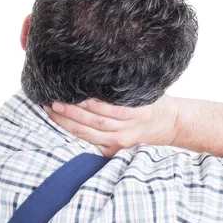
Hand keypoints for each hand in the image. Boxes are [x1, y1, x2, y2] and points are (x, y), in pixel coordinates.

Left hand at [44, 94, 178, 156]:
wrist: (170, 124)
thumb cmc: (155, 102)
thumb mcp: (147, 91)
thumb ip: (126, 87)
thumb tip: (98, 71)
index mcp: (139, 112)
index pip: (110, 109)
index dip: (91, 104)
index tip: (74, 93)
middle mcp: (129, 130)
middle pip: (96, 122)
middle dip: (72, 113)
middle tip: (54, 102)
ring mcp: (121, 142)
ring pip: (89, 134)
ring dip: (68, 123)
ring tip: (52, 111)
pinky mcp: (115, 150)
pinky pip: (91, 143)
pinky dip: (75, 134)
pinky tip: (61, 125)